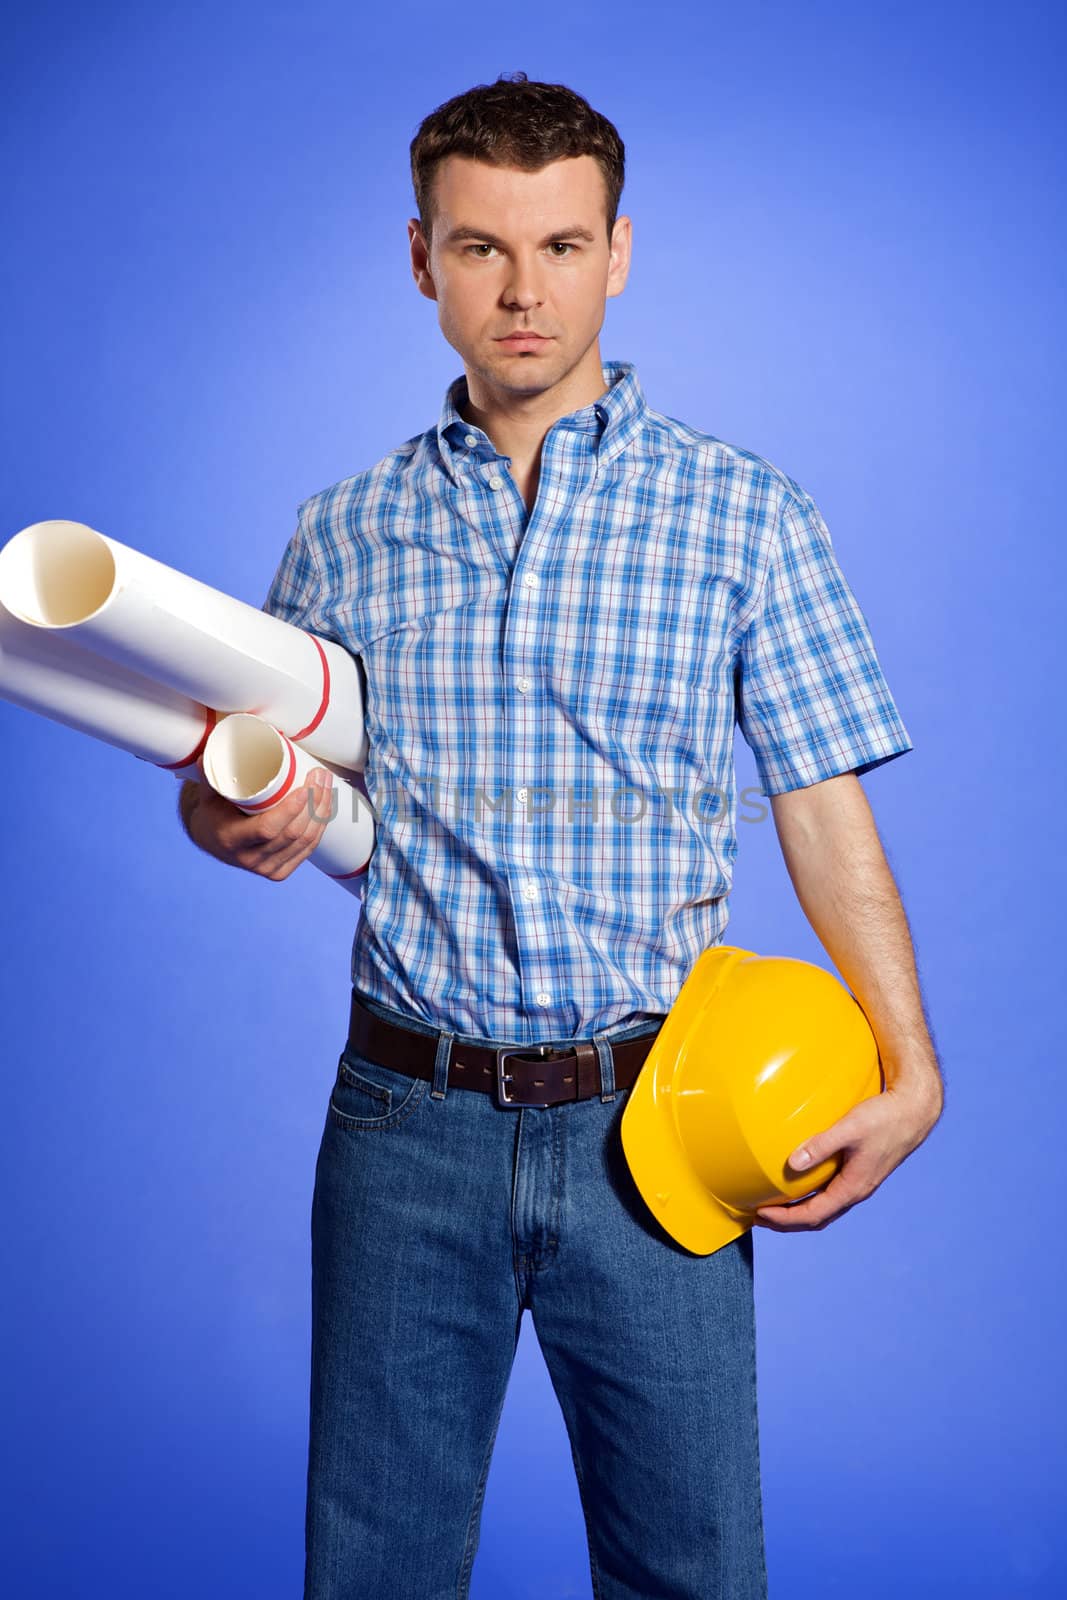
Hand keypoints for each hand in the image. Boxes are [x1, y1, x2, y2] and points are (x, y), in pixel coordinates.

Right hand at [183, 762, 334, 880]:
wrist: (213, 841)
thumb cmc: (213, 813)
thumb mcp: (209, 795)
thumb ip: (212, 776)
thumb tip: (210, 752)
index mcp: (232, 840)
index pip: (267, 829)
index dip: (289, 810)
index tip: (304, 787)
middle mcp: (251, 859)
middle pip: (292, 834)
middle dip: (313, 803)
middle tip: (320, 776)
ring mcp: (268, 868)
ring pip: (305, 842)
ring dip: (321, 812)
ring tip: (326, 784)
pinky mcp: (281, 871)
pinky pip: (308, 848)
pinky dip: (320, 826)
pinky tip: (325, 806)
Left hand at [751, 1074, 943, 1232]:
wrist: (914, 1111)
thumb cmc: (884, 1118)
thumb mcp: (849, 1129)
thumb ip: (820, 1145)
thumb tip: (792, 1163)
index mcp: (853, 1187)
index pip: (813, 1215)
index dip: (785, 1219)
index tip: (760, 1214)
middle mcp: (856, 1190)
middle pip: (817, 1218)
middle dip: (788, 1222)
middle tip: (759, 1217)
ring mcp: (859, 1182)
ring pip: (825, 1208)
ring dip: (799, 1211)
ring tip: (775, 1206)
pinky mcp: (860, 1171)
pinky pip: (831, 1193)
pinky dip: (811, 1197)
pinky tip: (800, 1183)